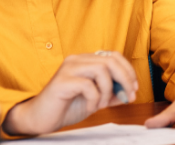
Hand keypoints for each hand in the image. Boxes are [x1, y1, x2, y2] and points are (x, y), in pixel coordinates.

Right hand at [3, 51, 138, 135]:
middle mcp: (76, 60)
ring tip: (101, 104)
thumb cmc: (65, 107)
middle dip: (125, 79)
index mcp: (84, 61)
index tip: (134, 88)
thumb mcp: (95, 100)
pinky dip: (95, 99)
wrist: (40, 118)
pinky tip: (90, 107)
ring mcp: (68, 69)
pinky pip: (88, 85)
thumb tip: (129, 93)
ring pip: (101, 70)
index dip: (128, 71)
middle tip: (128, 96)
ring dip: (108, 90)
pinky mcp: (62, 82)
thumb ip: (112, 94)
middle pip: (110, 60)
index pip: (113, 56)